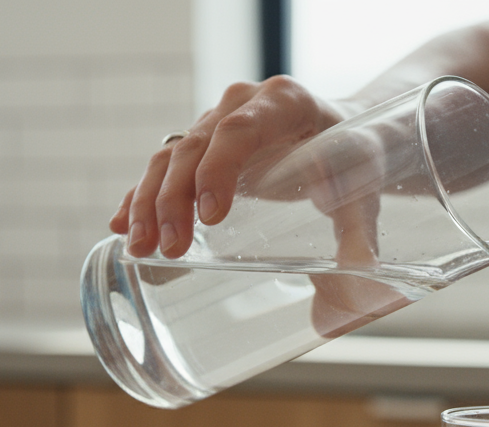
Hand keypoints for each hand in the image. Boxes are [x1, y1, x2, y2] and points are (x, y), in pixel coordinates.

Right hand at [108, 76, 361, 257]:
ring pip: (170, 157)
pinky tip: (122, 226)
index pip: (239, 130)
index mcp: (284, 102)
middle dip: (174, 200)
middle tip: (170, 248)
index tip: (211, 216)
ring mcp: (218, 122)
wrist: (349, 138)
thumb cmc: (358, 158)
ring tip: (140, 249)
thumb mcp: (366, 186)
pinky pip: (164, 168)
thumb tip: (359, 262)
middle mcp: (244, 104)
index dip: (217, 171)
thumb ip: (363, 224)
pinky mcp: (205, 147)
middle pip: (194, 147)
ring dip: (148, 203)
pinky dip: (140, 196)